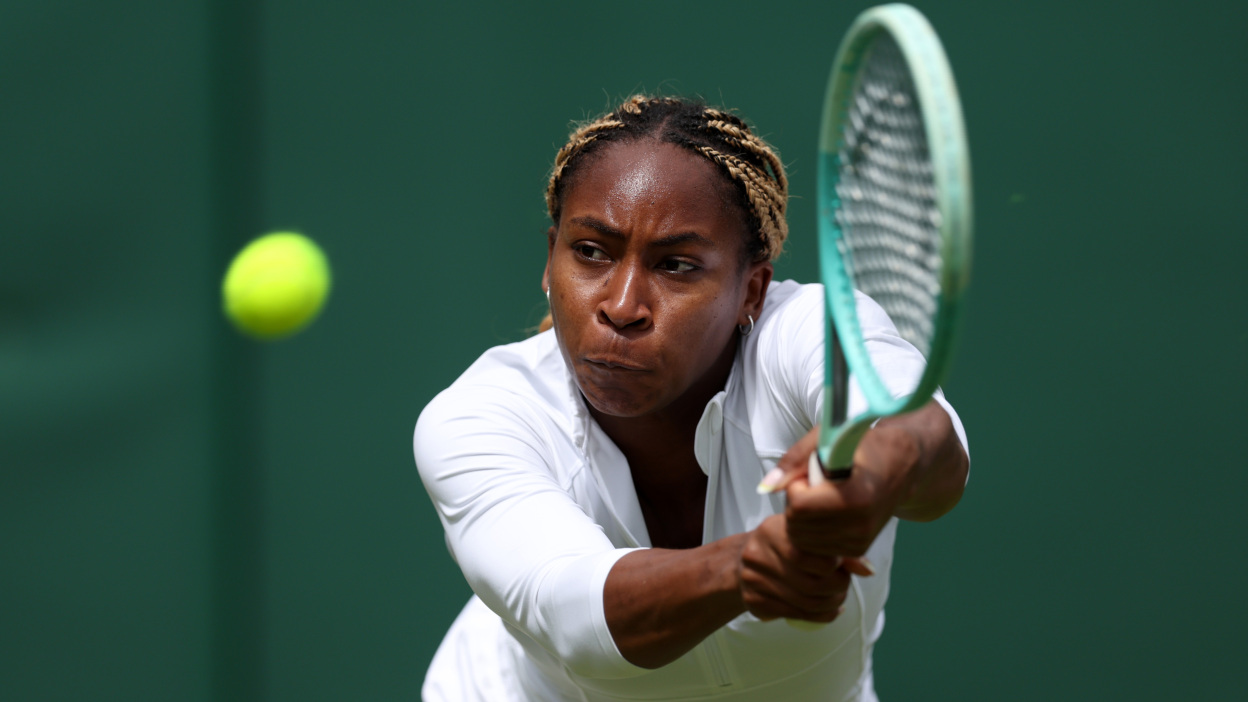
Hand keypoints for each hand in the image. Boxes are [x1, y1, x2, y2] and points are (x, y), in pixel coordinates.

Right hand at [737, 514, 850, 622]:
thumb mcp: (805, 537)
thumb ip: (837, 549)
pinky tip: (829, 609)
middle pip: (811, 584)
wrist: (743, 560)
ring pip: (807, 604)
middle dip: (838, 588)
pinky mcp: (754, 602)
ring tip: (839, 598)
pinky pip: (797, 616)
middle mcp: (757, 555)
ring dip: (832, 604)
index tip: (839, 563)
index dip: (834, 564)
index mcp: (771, 531)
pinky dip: (821, 616)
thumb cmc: (784, 545)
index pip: (812, 557)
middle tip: (844, 584)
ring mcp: (753, 581)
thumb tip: (868, 571)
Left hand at [763, 424, 918, 560]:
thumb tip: (766, 487)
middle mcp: (860, 524)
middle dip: (796, 504)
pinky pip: (815, 548)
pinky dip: (812, 531)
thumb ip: (794, 461)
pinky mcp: (858, 549)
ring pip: (803, 541)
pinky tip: (827, 512)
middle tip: (812, 485)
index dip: (796, 488)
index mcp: (855, 496)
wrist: (901, 465)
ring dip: (802, 519)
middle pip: (797, 526)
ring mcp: (860, 540)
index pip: (800, 506)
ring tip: (822, 497)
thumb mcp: (827, 439)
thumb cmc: (862, 447)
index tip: (809, 474)